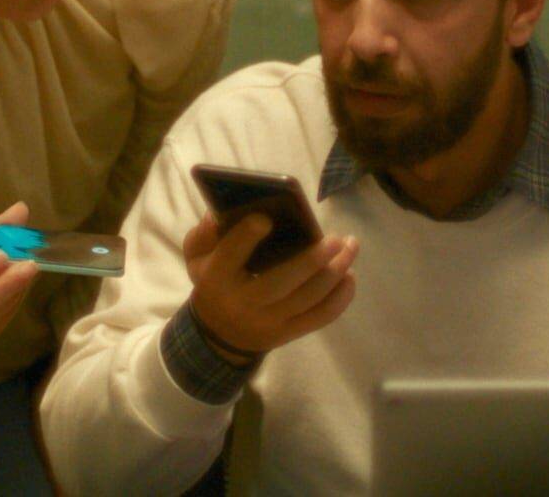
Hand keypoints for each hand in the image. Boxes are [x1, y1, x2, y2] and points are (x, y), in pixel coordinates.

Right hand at [183, 212, 357, 358]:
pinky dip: (341, 297)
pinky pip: (320, 317)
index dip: (245, 238)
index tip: (265, 218)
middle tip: (336, 239)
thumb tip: (221, 213)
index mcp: (217, 279)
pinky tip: (350, 276)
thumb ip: (204, 234)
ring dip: (335, 273)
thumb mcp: (197, 258)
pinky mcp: (289, 333)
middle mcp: (243, 303)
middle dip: (311, 261)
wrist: (219, 334)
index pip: (229, 257)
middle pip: (280, 283)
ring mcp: (269, 323)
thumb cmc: (214, 282)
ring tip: (351, 247)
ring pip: (308, 299)